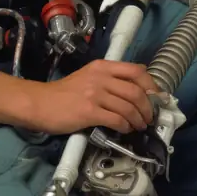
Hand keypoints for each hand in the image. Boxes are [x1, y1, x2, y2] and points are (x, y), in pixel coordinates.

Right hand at [31, 59, 156, 135]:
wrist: (40, 103)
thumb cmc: (64, 93)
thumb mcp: (88, 78)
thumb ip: (109, 80)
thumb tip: (134, 93)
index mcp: (102, 66)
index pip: (136, 70)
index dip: (151, 85)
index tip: (156, 98)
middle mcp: (101, 77)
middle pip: (136, 91)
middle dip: (147, 107)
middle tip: (148, 118)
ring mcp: (95, 94)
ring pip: (129, 106)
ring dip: (138, 119)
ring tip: (139, 126)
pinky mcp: (89, 111)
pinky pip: (116, 119)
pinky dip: (125, 126)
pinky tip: (124, 129)